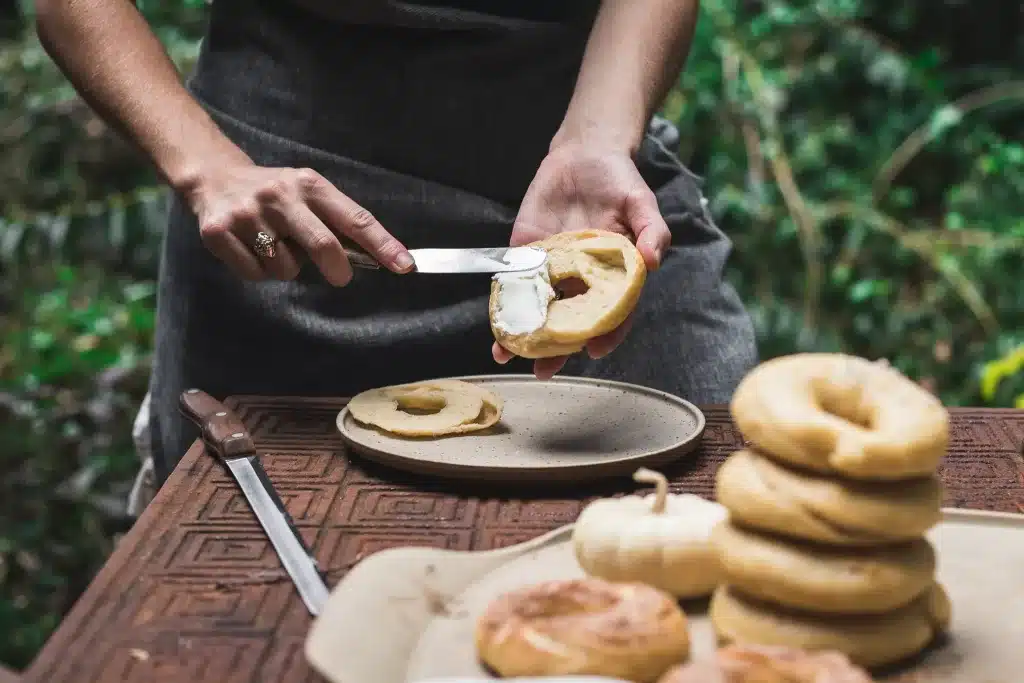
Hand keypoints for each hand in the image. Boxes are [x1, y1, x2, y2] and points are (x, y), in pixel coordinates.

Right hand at [185, 161, 413, 284]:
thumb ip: (336, 222)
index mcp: (309, 184)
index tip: (405, 265)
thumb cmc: (274, 194)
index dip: (382, 245)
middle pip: (324, 245)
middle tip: (340, 276)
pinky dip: (258, 271)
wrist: (213, 177)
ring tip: (273, 246)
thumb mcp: (307, 194)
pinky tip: (250, 249)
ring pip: (286, 267)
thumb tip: (375, 258)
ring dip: (286, 268)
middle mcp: (280, 196)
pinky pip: (255, 274)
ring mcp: (248, 214)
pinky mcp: (219, 232)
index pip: (355, 218)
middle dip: (338, 268)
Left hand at [492, 141, 670, 378]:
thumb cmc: (619, 181)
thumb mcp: (642, 202)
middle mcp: (583, 279)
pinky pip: (515, 282)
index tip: (596, 350)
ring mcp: (553, 269)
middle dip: (557, 348)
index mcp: (615, 276)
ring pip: (540, 309)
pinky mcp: (527, 253)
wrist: (583, 153)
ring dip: (523, 333)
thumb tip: (653, 260)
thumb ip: (652, 231)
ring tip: (507, 354)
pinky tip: (494, 321)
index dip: (607, 333)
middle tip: (544, 370)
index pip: (612, 313)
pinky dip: (504, 302)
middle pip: (571, 321)